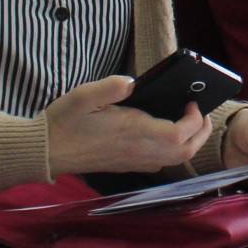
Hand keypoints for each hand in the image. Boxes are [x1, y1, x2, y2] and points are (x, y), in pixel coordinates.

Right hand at [44, 77, 212, 176]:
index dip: (194, 120)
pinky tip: (165, 135)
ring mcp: (133, 161)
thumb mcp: (83, 95)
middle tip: (201, 114)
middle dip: (201, 134)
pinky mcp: (127, 166)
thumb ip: (111, 87)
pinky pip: (160, 163)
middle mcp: (137, 150)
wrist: (46, 151)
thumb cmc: (64, 122)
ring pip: (174, 160)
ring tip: (190, 122)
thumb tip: (132, 82)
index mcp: (132, 132)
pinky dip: (173, 151)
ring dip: (189, 143)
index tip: (192, 102)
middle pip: (184, 151)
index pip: (179, 133)